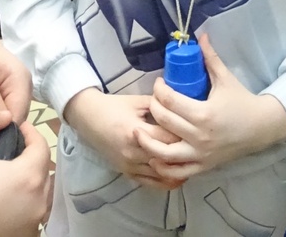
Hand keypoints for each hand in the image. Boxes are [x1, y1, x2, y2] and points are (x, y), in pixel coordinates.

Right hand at [0, 108, 50, 236]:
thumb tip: (4, 115)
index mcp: (28, 179)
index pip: (42, 147)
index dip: (30, 132)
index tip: (15, 128)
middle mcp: (37, 205)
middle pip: (43, 172)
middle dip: (30, 157)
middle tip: (8, 149)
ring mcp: (32, 227)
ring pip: (40, 196)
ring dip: (29, 182)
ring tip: (5, 175)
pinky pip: (31, 216)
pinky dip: (23, 205)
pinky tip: (1, 200)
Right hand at [64, 89, 183, 189]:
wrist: (88, 118)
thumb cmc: (113, 106)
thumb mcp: (137, 101)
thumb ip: (160, 105)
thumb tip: (181, 107)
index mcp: (135, 133)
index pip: (167, 139)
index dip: (183, 135)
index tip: (194, 131)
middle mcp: (132, 153)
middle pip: (166, 158)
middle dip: (183, 154)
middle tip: (198, 148)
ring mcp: (129, 165)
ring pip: (159, 175)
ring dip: (176, 170)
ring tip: (192, 164)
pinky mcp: (126, 172)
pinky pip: (149, 183)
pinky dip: (164, 182)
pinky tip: (176, 177)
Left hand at [138, 33, 285, 181]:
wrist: (262, 127)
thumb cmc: (242, 101)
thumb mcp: (225, 78)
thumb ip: (210, 58)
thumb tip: (200, 35)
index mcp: (203, 113)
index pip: (170, 101)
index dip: (159, 89)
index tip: (159, 83)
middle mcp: (199, 136)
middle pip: (164, 122)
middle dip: (153, 108)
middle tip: (153, 100)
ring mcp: (200, 154)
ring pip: (164, 153)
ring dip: (148, 143)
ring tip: (138, 131)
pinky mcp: (203, 166)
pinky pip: (178, 171)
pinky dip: (163, 167)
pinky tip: (153, 157)